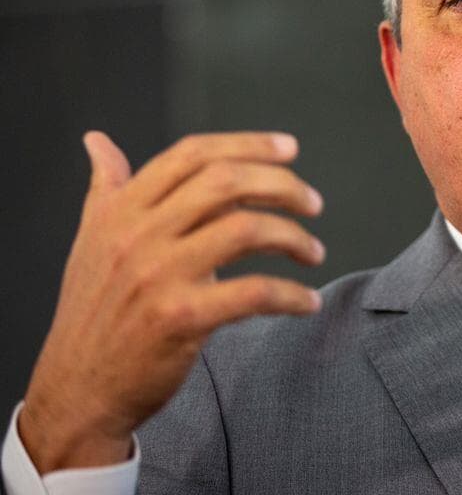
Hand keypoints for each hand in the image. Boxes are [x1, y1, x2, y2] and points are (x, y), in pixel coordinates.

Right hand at [19, 131, 324, 473]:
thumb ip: (106, 188)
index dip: (247, 144)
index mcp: (121, 210)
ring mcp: (159, 275)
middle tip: (313, 203)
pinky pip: (254, 292)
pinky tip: (307, 302)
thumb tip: (98, 141)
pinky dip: (291, 295)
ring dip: (294, 237)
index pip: (192, 155)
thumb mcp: (92, 240)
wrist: (77, 389)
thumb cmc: (93, 312)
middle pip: (225, 182)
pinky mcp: (181, 318)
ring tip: (314, 252)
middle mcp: (138, 234)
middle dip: (282, 185)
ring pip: (246, 229)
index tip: (289, 148)